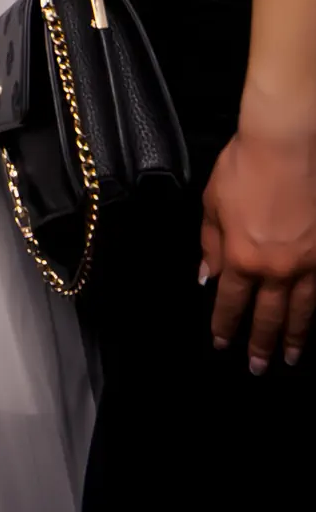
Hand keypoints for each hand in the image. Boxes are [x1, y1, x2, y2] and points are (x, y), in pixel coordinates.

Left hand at [201, 126, 315, 370]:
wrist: (285, 145)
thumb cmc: (242, 167)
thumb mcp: (212, 203)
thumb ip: (210, 243)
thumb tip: (207, 275)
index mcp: (240, 257)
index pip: (231, 303)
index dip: (226, 327)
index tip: (223, 344)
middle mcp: (275, 268)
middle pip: (268, 316)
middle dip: (261, 344)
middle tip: (258, 367)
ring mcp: (306, 263)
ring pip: (300, 310)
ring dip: (294, 337)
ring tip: (291, 357)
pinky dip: (315, 310)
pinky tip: (313, 321)